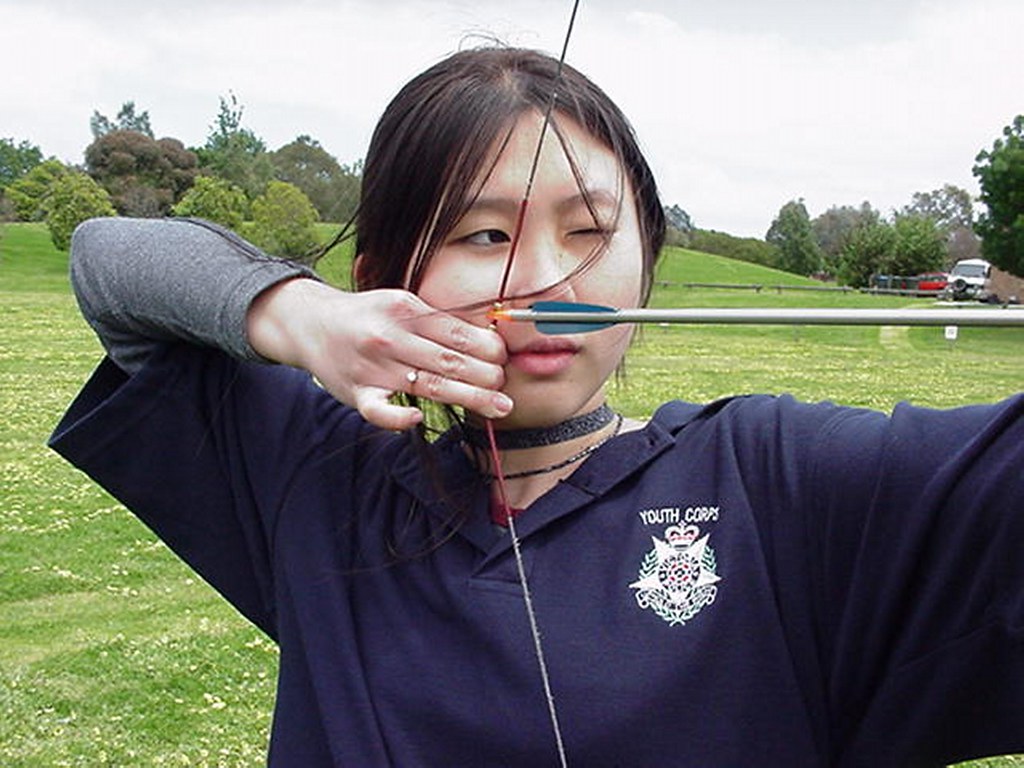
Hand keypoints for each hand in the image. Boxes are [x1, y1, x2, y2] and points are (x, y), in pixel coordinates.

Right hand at [246, 278, 510, 429]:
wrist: (311, 323)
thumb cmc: (368, 316)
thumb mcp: (400, 303)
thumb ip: (436, 320)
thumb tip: (487, 335)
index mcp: (405, 310)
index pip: (455, 332)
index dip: (487, 347)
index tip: (505, 357)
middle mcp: (390, 338)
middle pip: (448, 361)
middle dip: (485, 375)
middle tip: (505, 386)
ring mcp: (373, 368)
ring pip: (428, 385)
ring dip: (468, 398)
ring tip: (498, 406)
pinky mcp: (357, 393)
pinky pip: (378, 410)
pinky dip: (396, 417)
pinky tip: (416, 419)